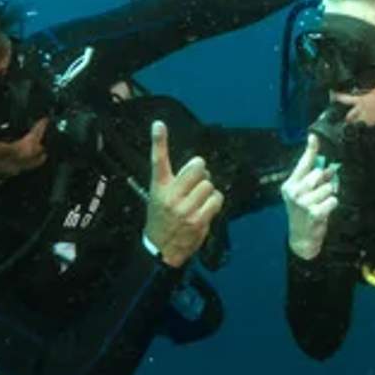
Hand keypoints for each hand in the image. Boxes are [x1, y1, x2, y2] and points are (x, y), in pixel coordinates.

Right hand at [144, 120, 222, 268]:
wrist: (161, 249)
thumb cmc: (161, 220)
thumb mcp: (158, 198)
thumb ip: (174, 182)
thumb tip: (198, 167)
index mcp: (160, 188)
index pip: (158, 161)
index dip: (159, 141)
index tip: (159, 125)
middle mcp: (172, 196)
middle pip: (196, 168)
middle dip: (201, 171)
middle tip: (197, 180)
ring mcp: (185, 209)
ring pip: (209, 184)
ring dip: (208, 189)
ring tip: (199, 199)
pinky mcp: (198, 220)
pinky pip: (216, 199)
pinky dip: (214, 201)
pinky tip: (205, 208)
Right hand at [281, 134, 339, 260]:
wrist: (301, 238)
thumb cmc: (304, 214)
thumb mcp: (304, 195)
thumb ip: (313, 180)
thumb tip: (328, 167)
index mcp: (290, 184)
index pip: (303, 163)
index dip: (310, 150)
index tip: (314, 136)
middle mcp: (294, 191)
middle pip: (318, 174)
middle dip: (324, 182)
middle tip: (320, 194)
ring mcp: (302, 202)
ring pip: (327, 187)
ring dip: (329, 195)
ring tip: (321, 205)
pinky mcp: (313, 212)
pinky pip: (332, 200)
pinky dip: (332, 204)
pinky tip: (324, 212)